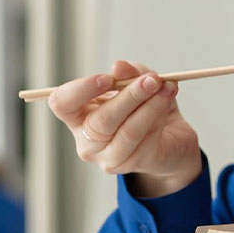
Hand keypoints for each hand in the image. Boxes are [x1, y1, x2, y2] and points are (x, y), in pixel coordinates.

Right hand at [48, 61, 201, 196]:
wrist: (171, 138)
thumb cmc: (145, 106)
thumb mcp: (138, 82)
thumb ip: (129, 73)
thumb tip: (119, 67)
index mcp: (78, 116)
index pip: (61, 104)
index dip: (80, 90)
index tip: (107, 78)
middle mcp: (87, 140)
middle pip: (99, 121)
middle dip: (129, 96)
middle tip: (152, 79)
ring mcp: (107, 157)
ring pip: (127, 131)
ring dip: (150, 105)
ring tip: (167, 87)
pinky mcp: (131, 165)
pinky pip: (145, 138)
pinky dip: (158, 114)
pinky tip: (168, 98)